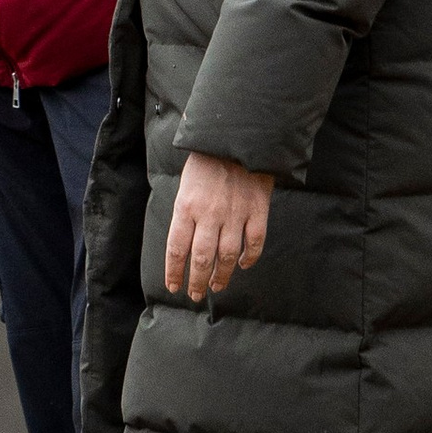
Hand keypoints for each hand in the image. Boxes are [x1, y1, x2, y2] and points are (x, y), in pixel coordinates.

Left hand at [165, 153, 273, 304]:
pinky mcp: (258, 212)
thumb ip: (185, 213)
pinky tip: (242, 265)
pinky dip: (249, 258)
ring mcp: (236, 215)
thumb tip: (184, 243)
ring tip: (216, 287)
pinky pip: (254, 243)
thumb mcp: (185, 184)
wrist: (238, 138)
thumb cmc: (206, 160)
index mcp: (186, 207)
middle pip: (202, 259)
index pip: (177, 249)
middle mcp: (210, 215)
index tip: (173, 286)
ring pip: (227, 257)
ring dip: (221, 276)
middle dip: (197, 281)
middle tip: (194, 294)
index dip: (174, 272)